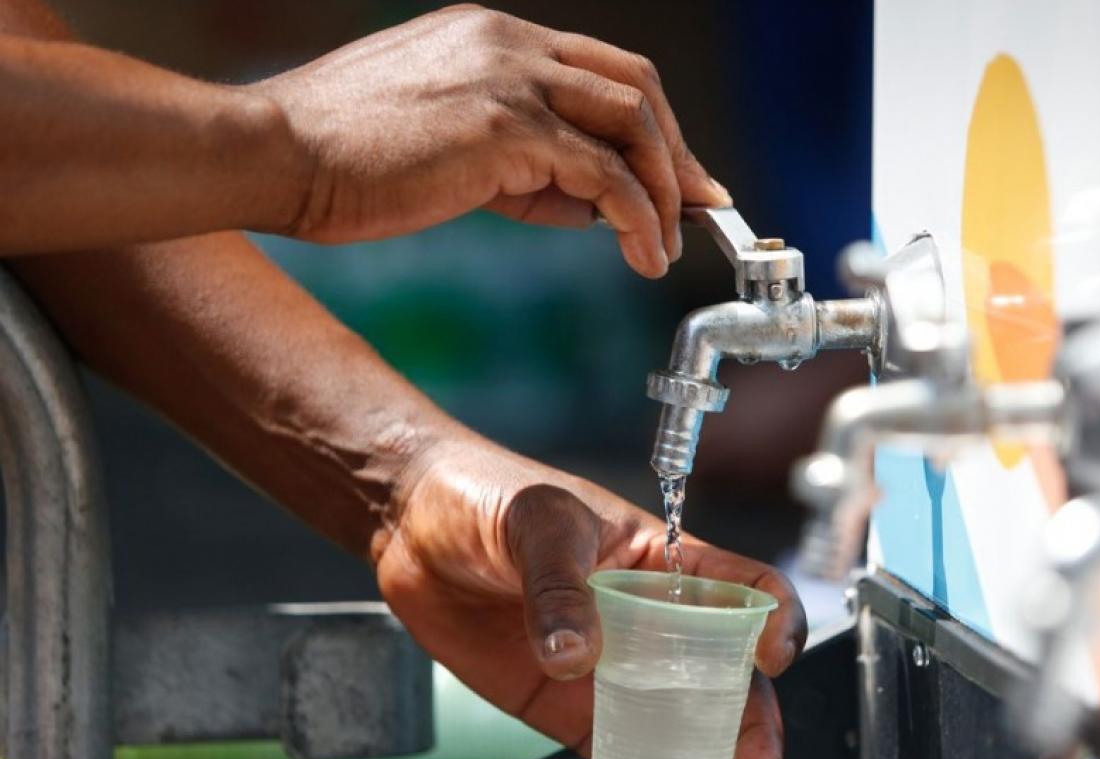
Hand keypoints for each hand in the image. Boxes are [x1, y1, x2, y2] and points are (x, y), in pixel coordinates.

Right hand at [249, 4, 730, 276]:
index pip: (598, 70)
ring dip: (665, 186)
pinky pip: (603, 172)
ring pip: (632, 119)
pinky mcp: (505, 127)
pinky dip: (637, 214)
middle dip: (676, 149)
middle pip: (634, 81)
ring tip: (668, 243)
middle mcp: (509, 42)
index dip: (648, 123)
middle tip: (698, 204)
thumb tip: (590, 202)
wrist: (275, 154)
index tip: (676, 173)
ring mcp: (508, 77)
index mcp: (492, 38)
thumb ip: (519, 163)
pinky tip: (642, 254)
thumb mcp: (446, 149)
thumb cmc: (342, 159)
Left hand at [375, 436, 805, 758]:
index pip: (744, 587)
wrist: (415, 526)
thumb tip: (576, 657)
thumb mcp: (537, 521)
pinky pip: (620, 748)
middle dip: (752, 720)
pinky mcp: (568, 707)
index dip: (775, 619)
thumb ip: (559, 585)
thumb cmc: (489, 495)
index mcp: (663, 560)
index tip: (771, 656)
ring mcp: (613, 667)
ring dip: (708, 758)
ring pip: (681, 719)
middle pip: (726, 672)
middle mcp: (651, 619)